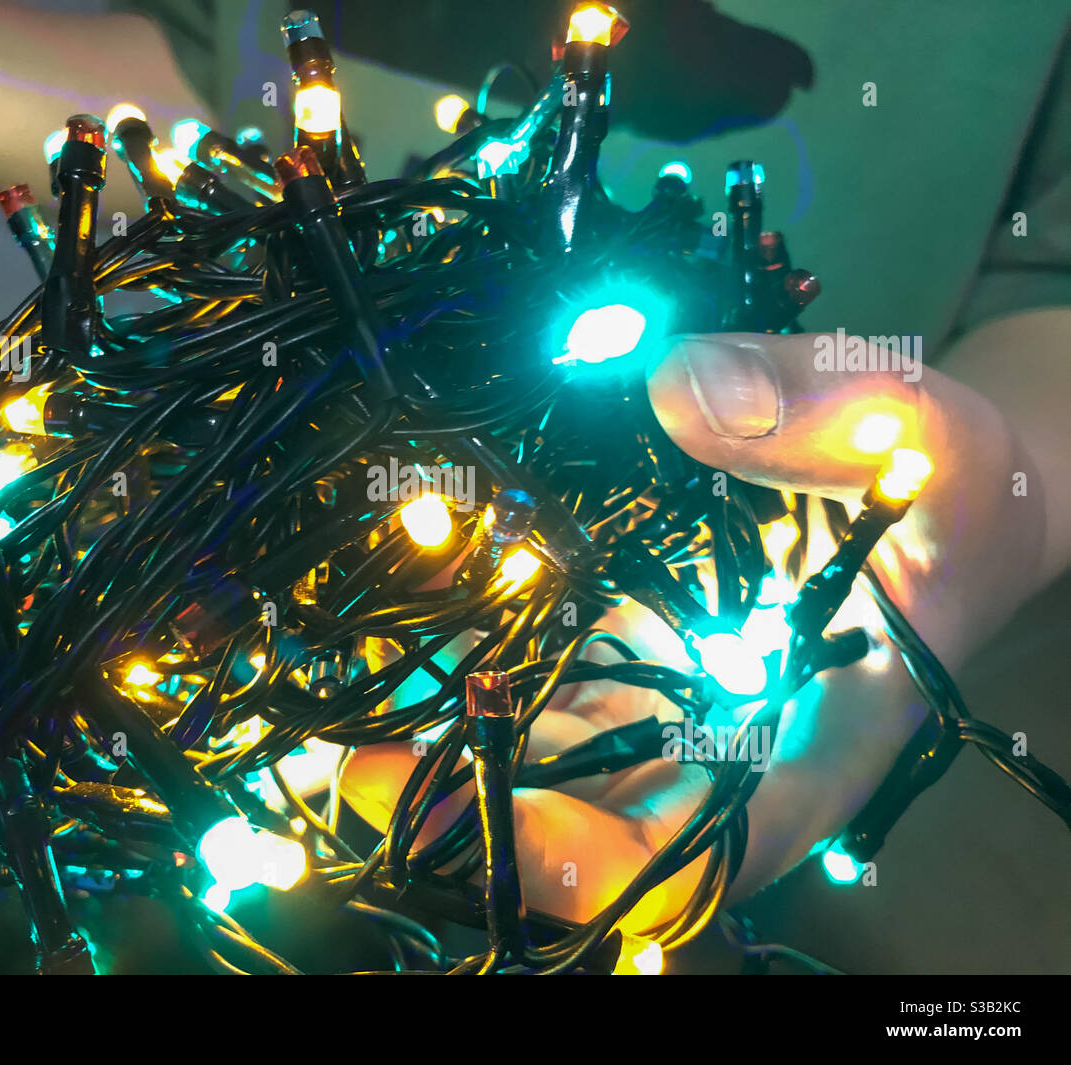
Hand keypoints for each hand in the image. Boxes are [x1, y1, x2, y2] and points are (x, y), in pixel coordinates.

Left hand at [339, 327, 1054, 935]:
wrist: (941, 489)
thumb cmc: (955, 485)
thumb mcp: (920, 435)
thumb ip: (822, 415)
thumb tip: (677, 390)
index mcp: (813, 747)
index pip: (711, 850)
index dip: (611, 860)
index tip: (511, 824)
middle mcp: (729, 744)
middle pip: (601, 816)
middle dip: (485, 808)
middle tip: (364, 768)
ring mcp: (676, 696)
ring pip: (560, 748)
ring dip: (460, 738)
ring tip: (351, 714)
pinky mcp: (640, 643)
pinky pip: (555, 667)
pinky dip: (486, 658)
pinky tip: (414, 625)